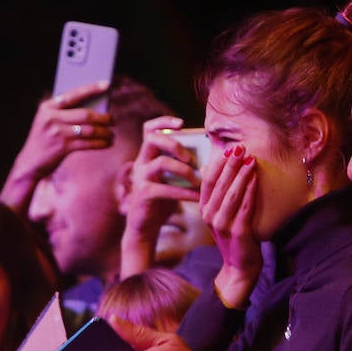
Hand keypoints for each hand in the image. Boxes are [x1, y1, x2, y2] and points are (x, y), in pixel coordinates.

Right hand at [0, 82, 113, 211]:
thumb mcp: (48, 123)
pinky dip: (101, 143)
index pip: (73, 94)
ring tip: (111, 134)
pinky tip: (107, 143)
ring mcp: (57, 133)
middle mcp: (51, 118)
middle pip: (85, 114)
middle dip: (103, 117)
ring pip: (89, 129)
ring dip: (105, 132)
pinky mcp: (62, 148)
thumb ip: (64, 114)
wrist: (29, 163)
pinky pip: (88, 143)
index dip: (91, 89)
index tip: (106, 84)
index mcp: (47, 108)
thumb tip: (94, 110)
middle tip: (112, 120)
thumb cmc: (44, 141)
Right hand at [120, 117, 200, 275]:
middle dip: (175, 143)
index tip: (181, 123)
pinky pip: (166, 189)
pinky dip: (185, 192)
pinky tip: (198, 197)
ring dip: (184, 169)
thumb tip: (210, 157)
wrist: (145, 229)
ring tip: (197, 179)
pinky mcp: (143, 195)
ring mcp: (140, 179)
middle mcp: (140, 164)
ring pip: (160, 162)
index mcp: (147, 156)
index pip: (149, 129)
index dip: (163, 121)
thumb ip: (183, 166)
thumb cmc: (162, 202)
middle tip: (190, 157)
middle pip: (152, 139)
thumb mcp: (172, 180)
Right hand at [200, 145, 260, 307]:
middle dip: (231, 165)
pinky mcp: (237, 231)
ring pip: (232, 194)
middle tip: (241, 148)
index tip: (229, 149)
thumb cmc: (235, 237)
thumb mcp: (223, 215)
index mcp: (205, 209)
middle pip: (220, 184)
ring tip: (250, 159)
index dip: (218, 164)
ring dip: (241, 175)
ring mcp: (222, 224)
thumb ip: (220, 195)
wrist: (239, 267)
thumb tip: (219, 169)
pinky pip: (244, 207)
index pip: (208, 181)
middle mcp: (210, 216)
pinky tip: (255, 179)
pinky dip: (250, 191)